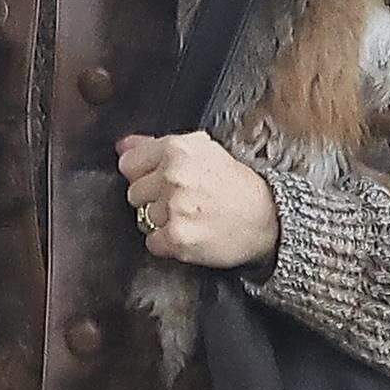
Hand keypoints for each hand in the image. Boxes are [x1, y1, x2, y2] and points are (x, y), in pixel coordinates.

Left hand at [115, 131, 279, 269]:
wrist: (267, 218)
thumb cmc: (234, 184)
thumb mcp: (202, 151)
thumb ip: (156, 147)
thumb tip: (122, 146)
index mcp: (178, 149)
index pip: (128, 164)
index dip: (143, 174)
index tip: (160, 179)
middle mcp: (173, 176)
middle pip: (133, 193)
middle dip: (152, 199)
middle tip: (181, 200)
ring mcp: (174, 208)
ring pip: (142, 219)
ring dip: (162, 222)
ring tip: (190, 216)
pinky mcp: (177, 238)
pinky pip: (152, 242)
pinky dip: (167, 243)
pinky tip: (190, 232)